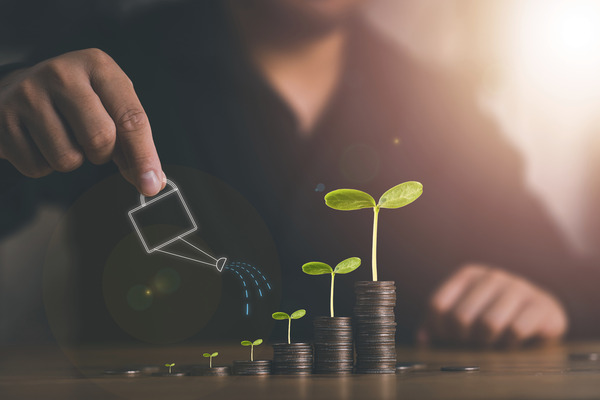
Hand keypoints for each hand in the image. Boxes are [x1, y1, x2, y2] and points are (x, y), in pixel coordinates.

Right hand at [0, 48, 165, 195]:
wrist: (16, 89)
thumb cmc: (77, 100)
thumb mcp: (109, 103)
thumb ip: (133, 138)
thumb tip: (153, 180)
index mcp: (97, 66)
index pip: (131, 118)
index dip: (144, 156)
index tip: (152, 185)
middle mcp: (62, 74)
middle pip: (101, 140)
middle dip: (103, 154)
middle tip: (93, 142)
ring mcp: (28, 95)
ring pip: (68, 159)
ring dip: (73, 160)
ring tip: (62, 135)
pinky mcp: (2, 119)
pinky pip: (37, 168)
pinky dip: (44, 165)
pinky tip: (38, 140)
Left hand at [418, 264, 567, 346]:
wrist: (541, 314)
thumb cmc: (493, 316)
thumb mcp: (464, 314)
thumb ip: (438, 324)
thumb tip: (422, 338)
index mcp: (468, 274)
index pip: (437, 305)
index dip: (439, 330)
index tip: (449, 339)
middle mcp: (492, 276)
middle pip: (460, 317)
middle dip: (463, 339)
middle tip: (472, 343)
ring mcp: (519, 287)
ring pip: (489, 323)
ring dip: (487, 342)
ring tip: (491, 342)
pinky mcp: (542, 304)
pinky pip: (516, 330)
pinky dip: (510, 343)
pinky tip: (512, 342)